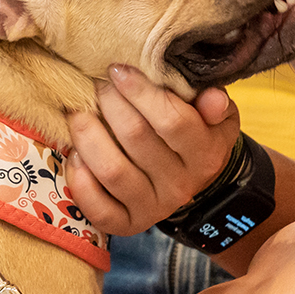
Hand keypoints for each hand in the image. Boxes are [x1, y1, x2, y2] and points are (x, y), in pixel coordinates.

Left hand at [64, 65, 244, 234]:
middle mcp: (181, 185)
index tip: (118, 70)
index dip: (141, 91)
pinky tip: (76, 155)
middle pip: (136, 137)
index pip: (173, 120)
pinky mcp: (128, 224)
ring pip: (112, 171)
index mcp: (206, 155)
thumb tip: (212, 99)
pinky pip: (98, 208)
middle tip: (96, 84)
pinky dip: (80, 180)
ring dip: (88, 136)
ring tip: (78, 112)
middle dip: (110, 103)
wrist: (191, 180)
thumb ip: (216, 103)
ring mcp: (153, 208)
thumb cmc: (198, 134)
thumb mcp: (218, 117)